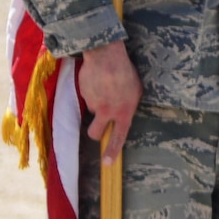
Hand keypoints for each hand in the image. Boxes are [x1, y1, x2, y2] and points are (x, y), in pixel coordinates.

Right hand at [78, 40, 141, 162]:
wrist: (106, 55)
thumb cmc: (126, 72)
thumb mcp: (136, 90)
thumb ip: (128, 106)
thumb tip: (122, 114)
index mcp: (124, 112)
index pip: (118, 137)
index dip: (112, 151)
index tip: (107, 163)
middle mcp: (107, 112)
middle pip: (94, 133)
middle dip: (95, 130)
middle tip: (99, 122)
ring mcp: (93, 105)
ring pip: (91, 112)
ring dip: (95, 105)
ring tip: (103, 88)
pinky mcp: (83, 96)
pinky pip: (87, 98)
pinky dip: (91, 91)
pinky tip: (97, 80)